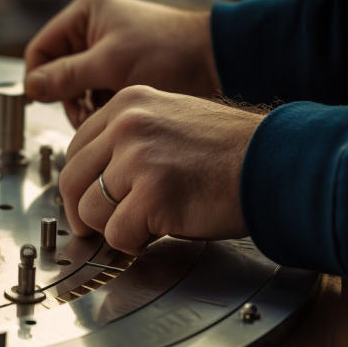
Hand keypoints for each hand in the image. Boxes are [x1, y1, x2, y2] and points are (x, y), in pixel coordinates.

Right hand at [24, 0, 220, 126]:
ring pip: (73, 89)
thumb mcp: (110, 64)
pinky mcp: (118, 74)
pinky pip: (92, 96)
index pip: (41, 50)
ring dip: (83, 107)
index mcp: (86, 14)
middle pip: (55, 73)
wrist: (215, 65)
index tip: (47, 101)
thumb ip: (66, 76)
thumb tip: (31, 88)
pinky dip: (98, 110)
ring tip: (102, 115)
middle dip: (67, 97)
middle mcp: (92, 31)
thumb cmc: (170, 52)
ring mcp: (105, 54)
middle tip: (84, 113)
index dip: (40, 78)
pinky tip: (113, 114)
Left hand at [59, 85, 262, 253]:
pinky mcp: (152, 192)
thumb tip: (93, 178)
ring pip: (89, 211)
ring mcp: (138, 157)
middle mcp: (128, 124)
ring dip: (112, 227)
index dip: (83, 183)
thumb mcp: (170, 123)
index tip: (92, 199)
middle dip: (83, 212)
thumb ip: (128, 141)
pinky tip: (160, 229)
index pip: (76, 149)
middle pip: (71, 181)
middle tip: (100, 226)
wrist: (276, 164)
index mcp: (128, 104)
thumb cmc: (230, 152)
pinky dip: (134, 242)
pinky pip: (117, 234)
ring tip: (144, 222)